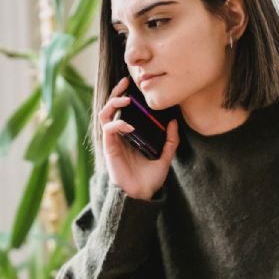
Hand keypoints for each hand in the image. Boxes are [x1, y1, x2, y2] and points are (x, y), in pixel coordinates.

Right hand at [98, 77, 179, 199]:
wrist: (142, 195)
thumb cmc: (149, 178)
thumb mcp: (165, 157)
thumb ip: (170, 140)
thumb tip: (174, 122)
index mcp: (129, 134)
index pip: (122, 110)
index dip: (124, 95)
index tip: (132, 85)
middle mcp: (119, 135)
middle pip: (110, 107)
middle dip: (116, 93)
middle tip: (125, 83)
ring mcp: (113, 141)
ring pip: (105, 115)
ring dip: (113, 104)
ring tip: (125, 100)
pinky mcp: (109, 148)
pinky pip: (109, 130)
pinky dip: (118, 124)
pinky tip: (129, 125)